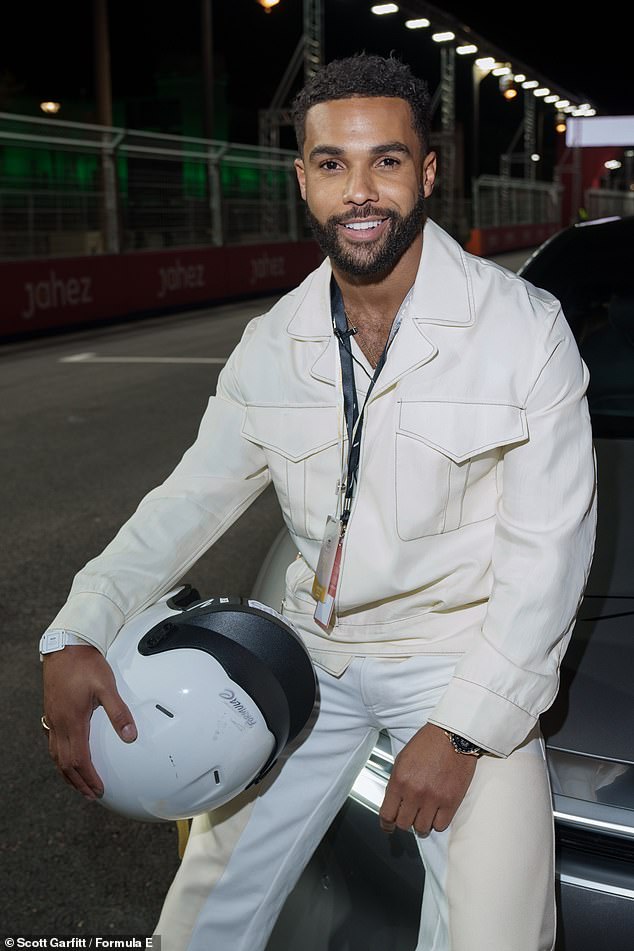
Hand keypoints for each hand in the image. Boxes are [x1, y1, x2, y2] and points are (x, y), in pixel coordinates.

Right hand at [42, 645, 136, 800]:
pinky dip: (60, 756)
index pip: (79, 760)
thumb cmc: (86, 665)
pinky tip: (66, 756)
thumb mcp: (106, 686)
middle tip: (90, 794)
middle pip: (65, 763)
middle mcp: (59, 723)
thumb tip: (130, 735)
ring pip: (56, 755)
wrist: (66, 647)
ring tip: (78, 783)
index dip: (89, 778)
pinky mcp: (51, 711)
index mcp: (73, 721)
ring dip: (67, 772)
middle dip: (78, 782)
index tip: (99, 789)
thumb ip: (118, 712)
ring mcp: (53, 718)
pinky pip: (52, 742)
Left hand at [379, 723, 476, 835]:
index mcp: (399, 780)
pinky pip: (441, 825)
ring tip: (423, 817)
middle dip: (405, 822)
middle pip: (404, 824)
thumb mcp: (402, 759)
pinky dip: (437, 822)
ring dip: (421, 825)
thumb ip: (396, 783)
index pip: (387, 814)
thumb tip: (393, 802)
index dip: (386, 824)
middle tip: (409, 817)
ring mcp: (433, 798)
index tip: (388, 827)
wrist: (453, 735)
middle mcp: (414, 792)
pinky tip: (436, 814)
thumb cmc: (428, 743)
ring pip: (422, 828)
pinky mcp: (451, 801)